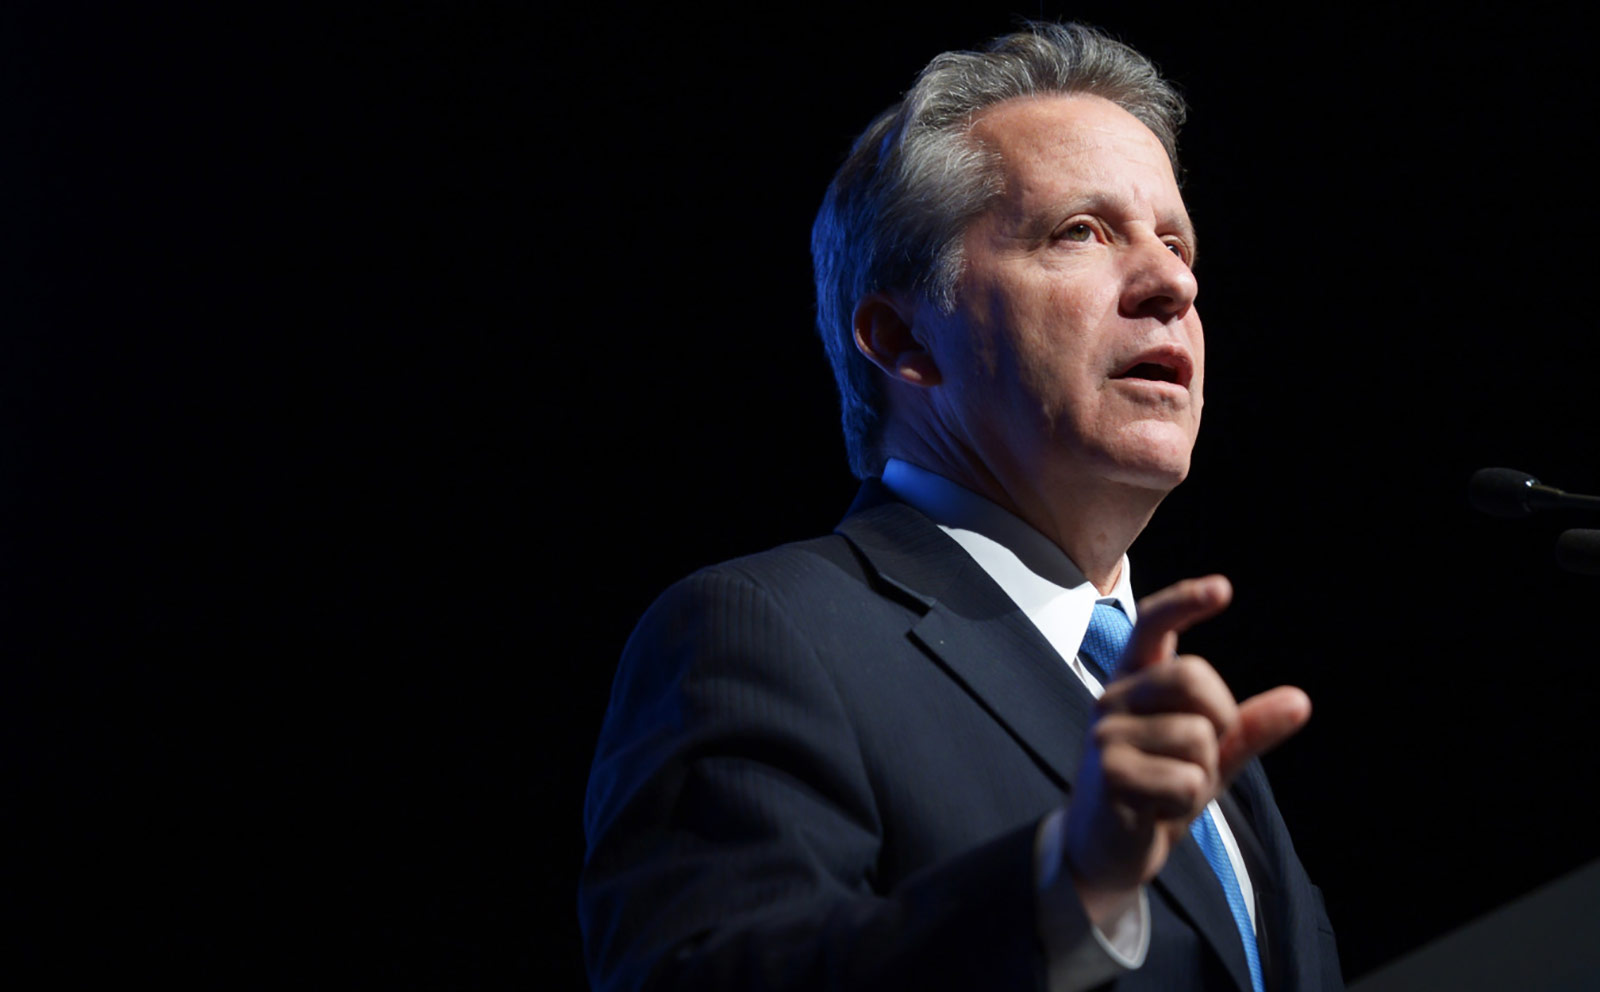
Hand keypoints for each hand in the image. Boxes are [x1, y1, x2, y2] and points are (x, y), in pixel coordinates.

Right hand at [1063, 575, 1310, 923]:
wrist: (1106, 850)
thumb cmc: (1156, 791)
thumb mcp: (1207, 756)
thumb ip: (1248, 728)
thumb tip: (1300, 701)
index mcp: (1135, 681)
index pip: (1153, 625)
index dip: (1185, 601)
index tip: (1222, 589)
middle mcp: (1114, 697)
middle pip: (1193, 675)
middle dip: (1220, 718)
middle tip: (1201, 755)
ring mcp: (1106, 732)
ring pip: (1197, 737)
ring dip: (1200, 774)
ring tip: (1169, 789)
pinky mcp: (1109, 771)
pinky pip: (1186, 780)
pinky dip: (1185, 803)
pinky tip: (1155, 809)